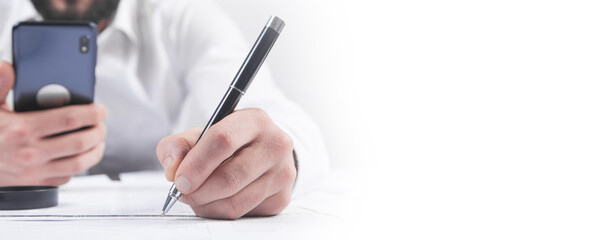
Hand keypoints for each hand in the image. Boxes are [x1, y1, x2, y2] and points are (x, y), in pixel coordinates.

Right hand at [0, 61, 107, 185]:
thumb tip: (9, 68)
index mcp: (22, 129)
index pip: (69, 119)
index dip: (91, 113)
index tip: (101, 110)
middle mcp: (30, 152)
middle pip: (80, 142)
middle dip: (98, 131)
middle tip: (101, 124)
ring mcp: (34, 171)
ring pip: (79, 163)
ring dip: (95, 151)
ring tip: (98, 141)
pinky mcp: (35, 184)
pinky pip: (67, 176)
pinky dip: (79, 165)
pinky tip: (81, 155)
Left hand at [156, 108, 296, 218]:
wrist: (264, 152)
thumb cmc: (229, 143)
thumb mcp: (202, 133)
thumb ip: (178, 145)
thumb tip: (173, 169)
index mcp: (255, 120)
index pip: (223, 140)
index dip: (196, 164)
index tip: (179, 180)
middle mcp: (276, 145)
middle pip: (229, 178)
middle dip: (198, 192)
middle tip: (183, 193)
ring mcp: (283, 173)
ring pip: (235, 202)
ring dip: (207, 205)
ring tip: (197, 197)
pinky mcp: (282, 197)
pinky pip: (243, 214)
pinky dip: (221, 212)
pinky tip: (217, 200)